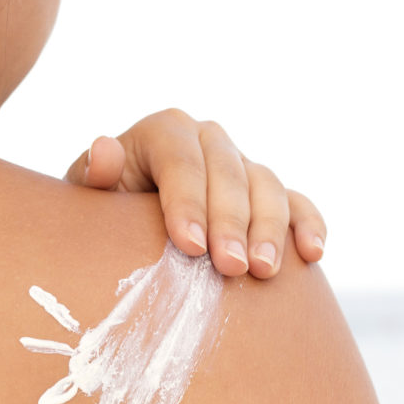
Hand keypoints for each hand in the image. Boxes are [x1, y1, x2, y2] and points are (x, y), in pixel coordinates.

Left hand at [62, 108, 325, 278]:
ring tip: (264, 271)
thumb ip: (93, 177)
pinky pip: (297, 203)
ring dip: (270, 229)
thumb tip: (104, 150)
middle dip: (231, 222)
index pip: (180, 158)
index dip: (187, 201)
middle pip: (228, 173)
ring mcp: (243, 166)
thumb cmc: (105, 216)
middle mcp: (208, 140)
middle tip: (230, 267)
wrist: (128, 229)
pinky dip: (309, 225)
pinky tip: (312, 253)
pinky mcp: (269, 195)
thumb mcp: (90, 200)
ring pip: (267, 186)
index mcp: (164, 132)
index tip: (189, 246)